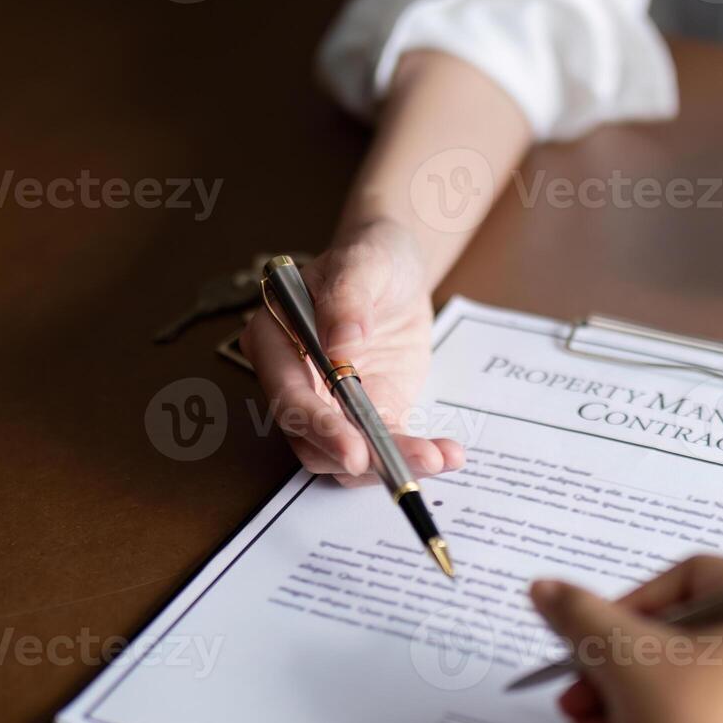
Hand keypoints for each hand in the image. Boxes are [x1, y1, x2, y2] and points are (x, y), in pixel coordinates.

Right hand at [241, 219, 464, 486]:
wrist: (397, 270)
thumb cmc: (370, 258)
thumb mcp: (363, 263)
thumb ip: (347, 299)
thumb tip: (341, 344)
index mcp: (275, 340)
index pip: (288, 395)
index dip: (318, 426)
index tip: (353, 448)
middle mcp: (295, 381)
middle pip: (312, 441)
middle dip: (361, 459)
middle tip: (408, 463)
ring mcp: (330, 404)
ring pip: (348, 457)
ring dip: (392, 464)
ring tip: (439, 457)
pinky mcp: (368, 416)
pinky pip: (385, 447)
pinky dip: (414, 456)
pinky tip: (447, 453)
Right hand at [529, 557, 722, 722]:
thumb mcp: (627, 663)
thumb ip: (583, 616)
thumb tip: (550, 590)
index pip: (696, 576)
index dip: (633, 602)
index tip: (597, 632)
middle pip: (690, 640)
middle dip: (618, 671)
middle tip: (581, 692)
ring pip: (695, 691)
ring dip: (627, 711)